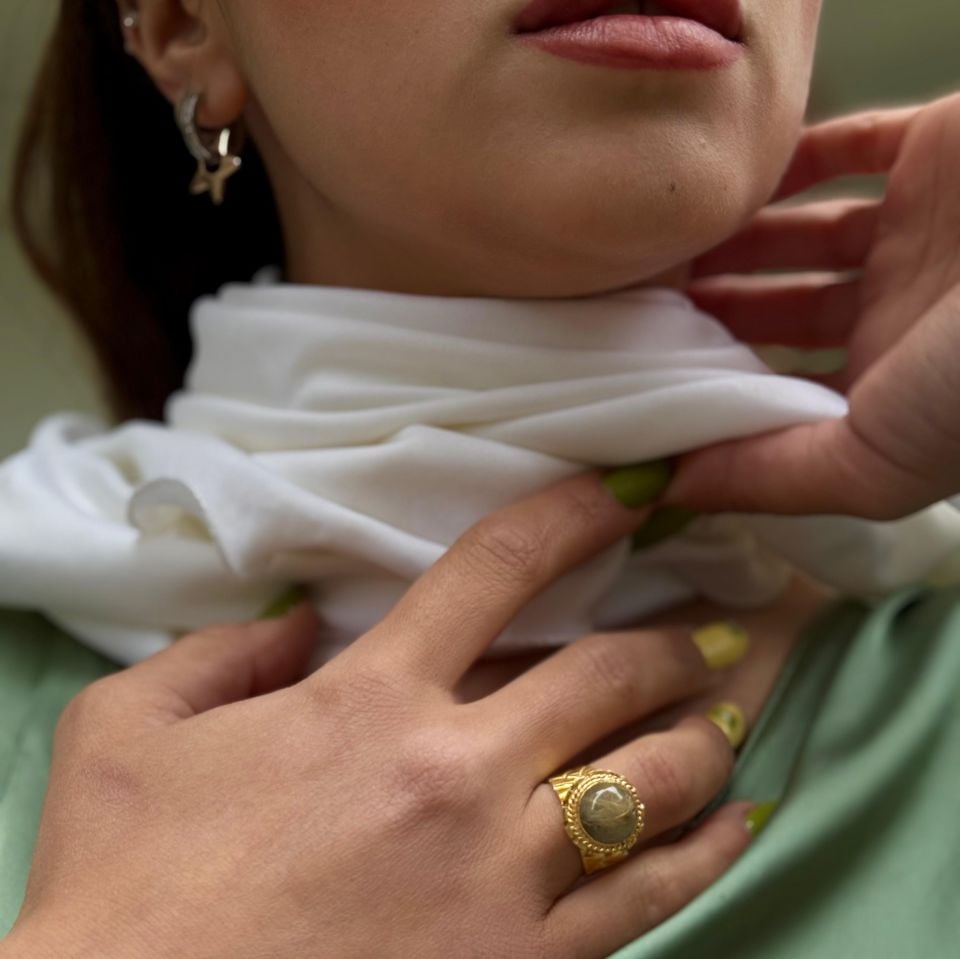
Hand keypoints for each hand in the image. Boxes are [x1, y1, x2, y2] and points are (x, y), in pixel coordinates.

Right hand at [2, 471, 758, 958]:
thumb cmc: (123, 890)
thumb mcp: (126, 734)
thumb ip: (218, 653)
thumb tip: (293, 621)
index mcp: (368, 701)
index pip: (497, 569)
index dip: (572, 515)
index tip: (628, 494)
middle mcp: (456, 774)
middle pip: (608, 673)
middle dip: (670, 637)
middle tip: (702, 625)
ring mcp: (503, 875)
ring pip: (655, 779)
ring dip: (704, 731)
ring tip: (729, 707)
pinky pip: (651, 899)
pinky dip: (708, 851)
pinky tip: (741, 818)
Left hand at [666, 91, 959, 519]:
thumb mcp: (873, 461)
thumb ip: (771, 478)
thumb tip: (665, 490)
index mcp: (887, 389)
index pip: (779, 391)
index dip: (711, 388)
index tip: (632, 377)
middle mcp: (898, 314)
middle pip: (778, 312)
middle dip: (707, 311)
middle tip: (626, 306)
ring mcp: (916, 233)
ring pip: (798, 234)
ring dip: (730, 240)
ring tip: (652, 252)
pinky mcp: (934, 153)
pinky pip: (843, 148)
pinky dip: (784, 163)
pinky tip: (722, 185)